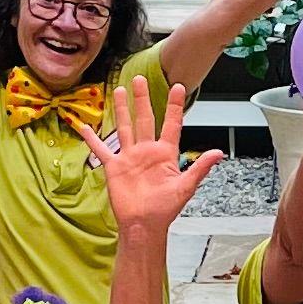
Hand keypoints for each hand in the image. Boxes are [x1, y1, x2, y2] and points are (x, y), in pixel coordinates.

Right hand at [84, 77, 220, 227]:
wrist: (143, 225)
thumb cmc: (165, 209)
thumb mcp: (185, 187)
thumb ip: (199, 167)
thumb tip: (219, 152)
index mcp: (166, 154)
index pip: (172, 124)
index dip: (175, 106)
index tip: (179, 87)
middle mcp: (147, 151)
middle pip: (145, 118)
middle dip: (143, 99)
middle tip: (140, 78)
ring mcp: (130, 157)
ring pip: (125, 127)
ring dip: (121, 109)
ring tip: (119, 90)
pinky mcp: (114, 166)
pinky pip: (101, 149)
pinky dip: (92, 139)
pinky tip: (84, 126)